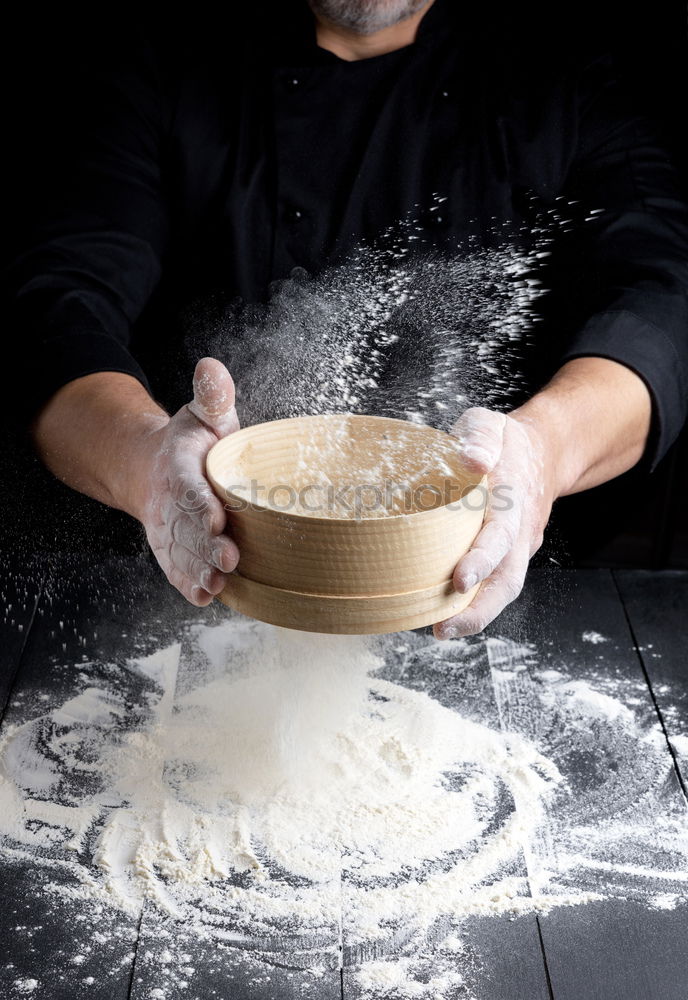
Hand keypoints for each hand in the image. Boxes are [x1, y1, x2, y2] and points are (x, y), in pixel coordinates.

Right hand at [130, 358, 240, 606]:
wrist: (155, 472)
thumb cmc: (192, 445)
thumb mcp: (202, 416)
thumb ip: (211, 396)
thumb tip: (211, 365)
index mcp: (179, 470)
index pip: (189, 489)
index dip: (200, 505)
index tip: (216, 518)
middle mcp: (170, 506)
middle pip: (187, 530)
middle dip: (205, 546)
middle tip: (228, 558)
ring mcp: (170, 533)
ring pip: (182, 556)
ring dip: (200, 572)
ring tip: (218, 583)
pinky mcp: (174, 553)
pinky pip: (179, 571)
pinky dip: (190, 586)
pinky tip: (207, 598)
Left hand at [433, 406, 556, 638]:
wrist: (543, 454)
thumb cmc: (506, 441)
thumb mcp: (491, 423)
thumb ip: (481, 436)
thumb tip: (472, 459)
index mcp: (513, 500)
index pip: (500, 535)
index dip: (482, 559)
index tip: (460, 579)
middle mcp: (519, 532)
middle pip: (508, 580)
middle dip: (480, 609)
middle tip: (445, 629)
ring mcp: (516, 548)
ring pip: (503, 589)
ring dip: (475, 615)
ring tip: (441, 632)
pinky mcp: (507, 557)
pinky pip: (494, 584)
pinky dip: (473, 604)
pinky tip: (441, 615)